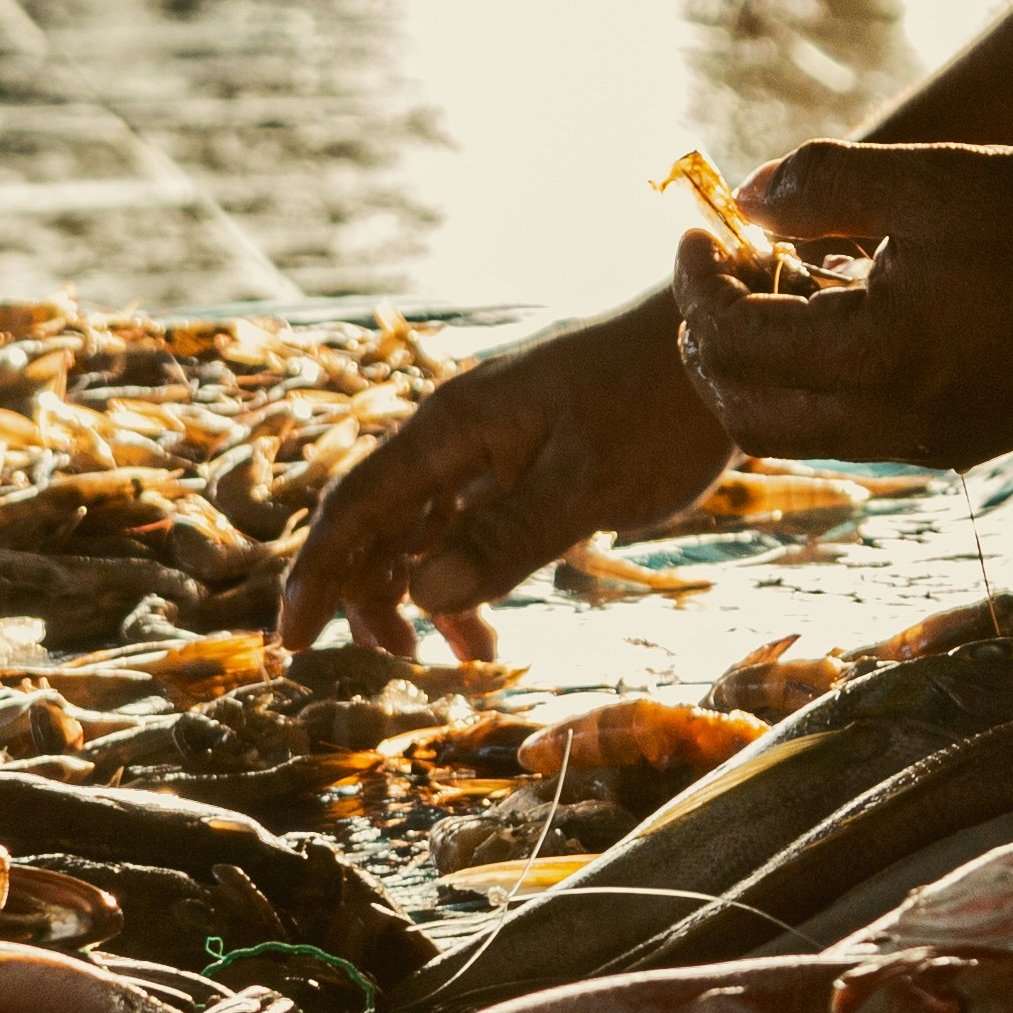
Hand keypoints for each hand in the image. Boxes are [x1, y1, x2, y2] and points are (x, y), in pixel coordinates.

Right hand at [279, 301, 734, 666]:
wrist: (721, 348)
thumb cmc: (659, 402)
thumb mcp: (589, 479)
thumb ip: (507, 538)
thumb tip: (422, 594)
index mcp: (453, 427)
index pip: (355, 506)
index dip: (315, 574)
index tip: (291, 643)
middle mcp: (457, 435)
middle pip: (375, 524)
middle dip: (366, 595)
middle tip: (394, 665)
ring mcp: (491, 449)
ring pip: (421, 531)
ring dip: (422, 596)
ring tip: (468, 656)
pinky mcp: (527, 465)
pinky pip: (469, 528)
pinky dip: (467, 580)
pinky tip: (489, 629)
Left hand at [667, 141, 1012, 475]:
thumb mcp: (934, 180)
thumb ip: (824, 185)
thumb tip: (744, 198)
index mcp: (874, 359)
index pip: (731, 342)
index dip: (695, 283)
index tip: (701, 229)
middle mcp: (889, 422)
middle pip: (744, 414)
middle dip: (708, 341)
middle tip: (717, 268)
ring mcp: (924, 442)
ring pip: (793, 430)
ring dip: (758, 365)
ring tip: (779, 281)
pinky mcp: (956, 440)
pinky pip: (849, 428)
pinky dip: (814, 378)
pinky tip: (844, 306)